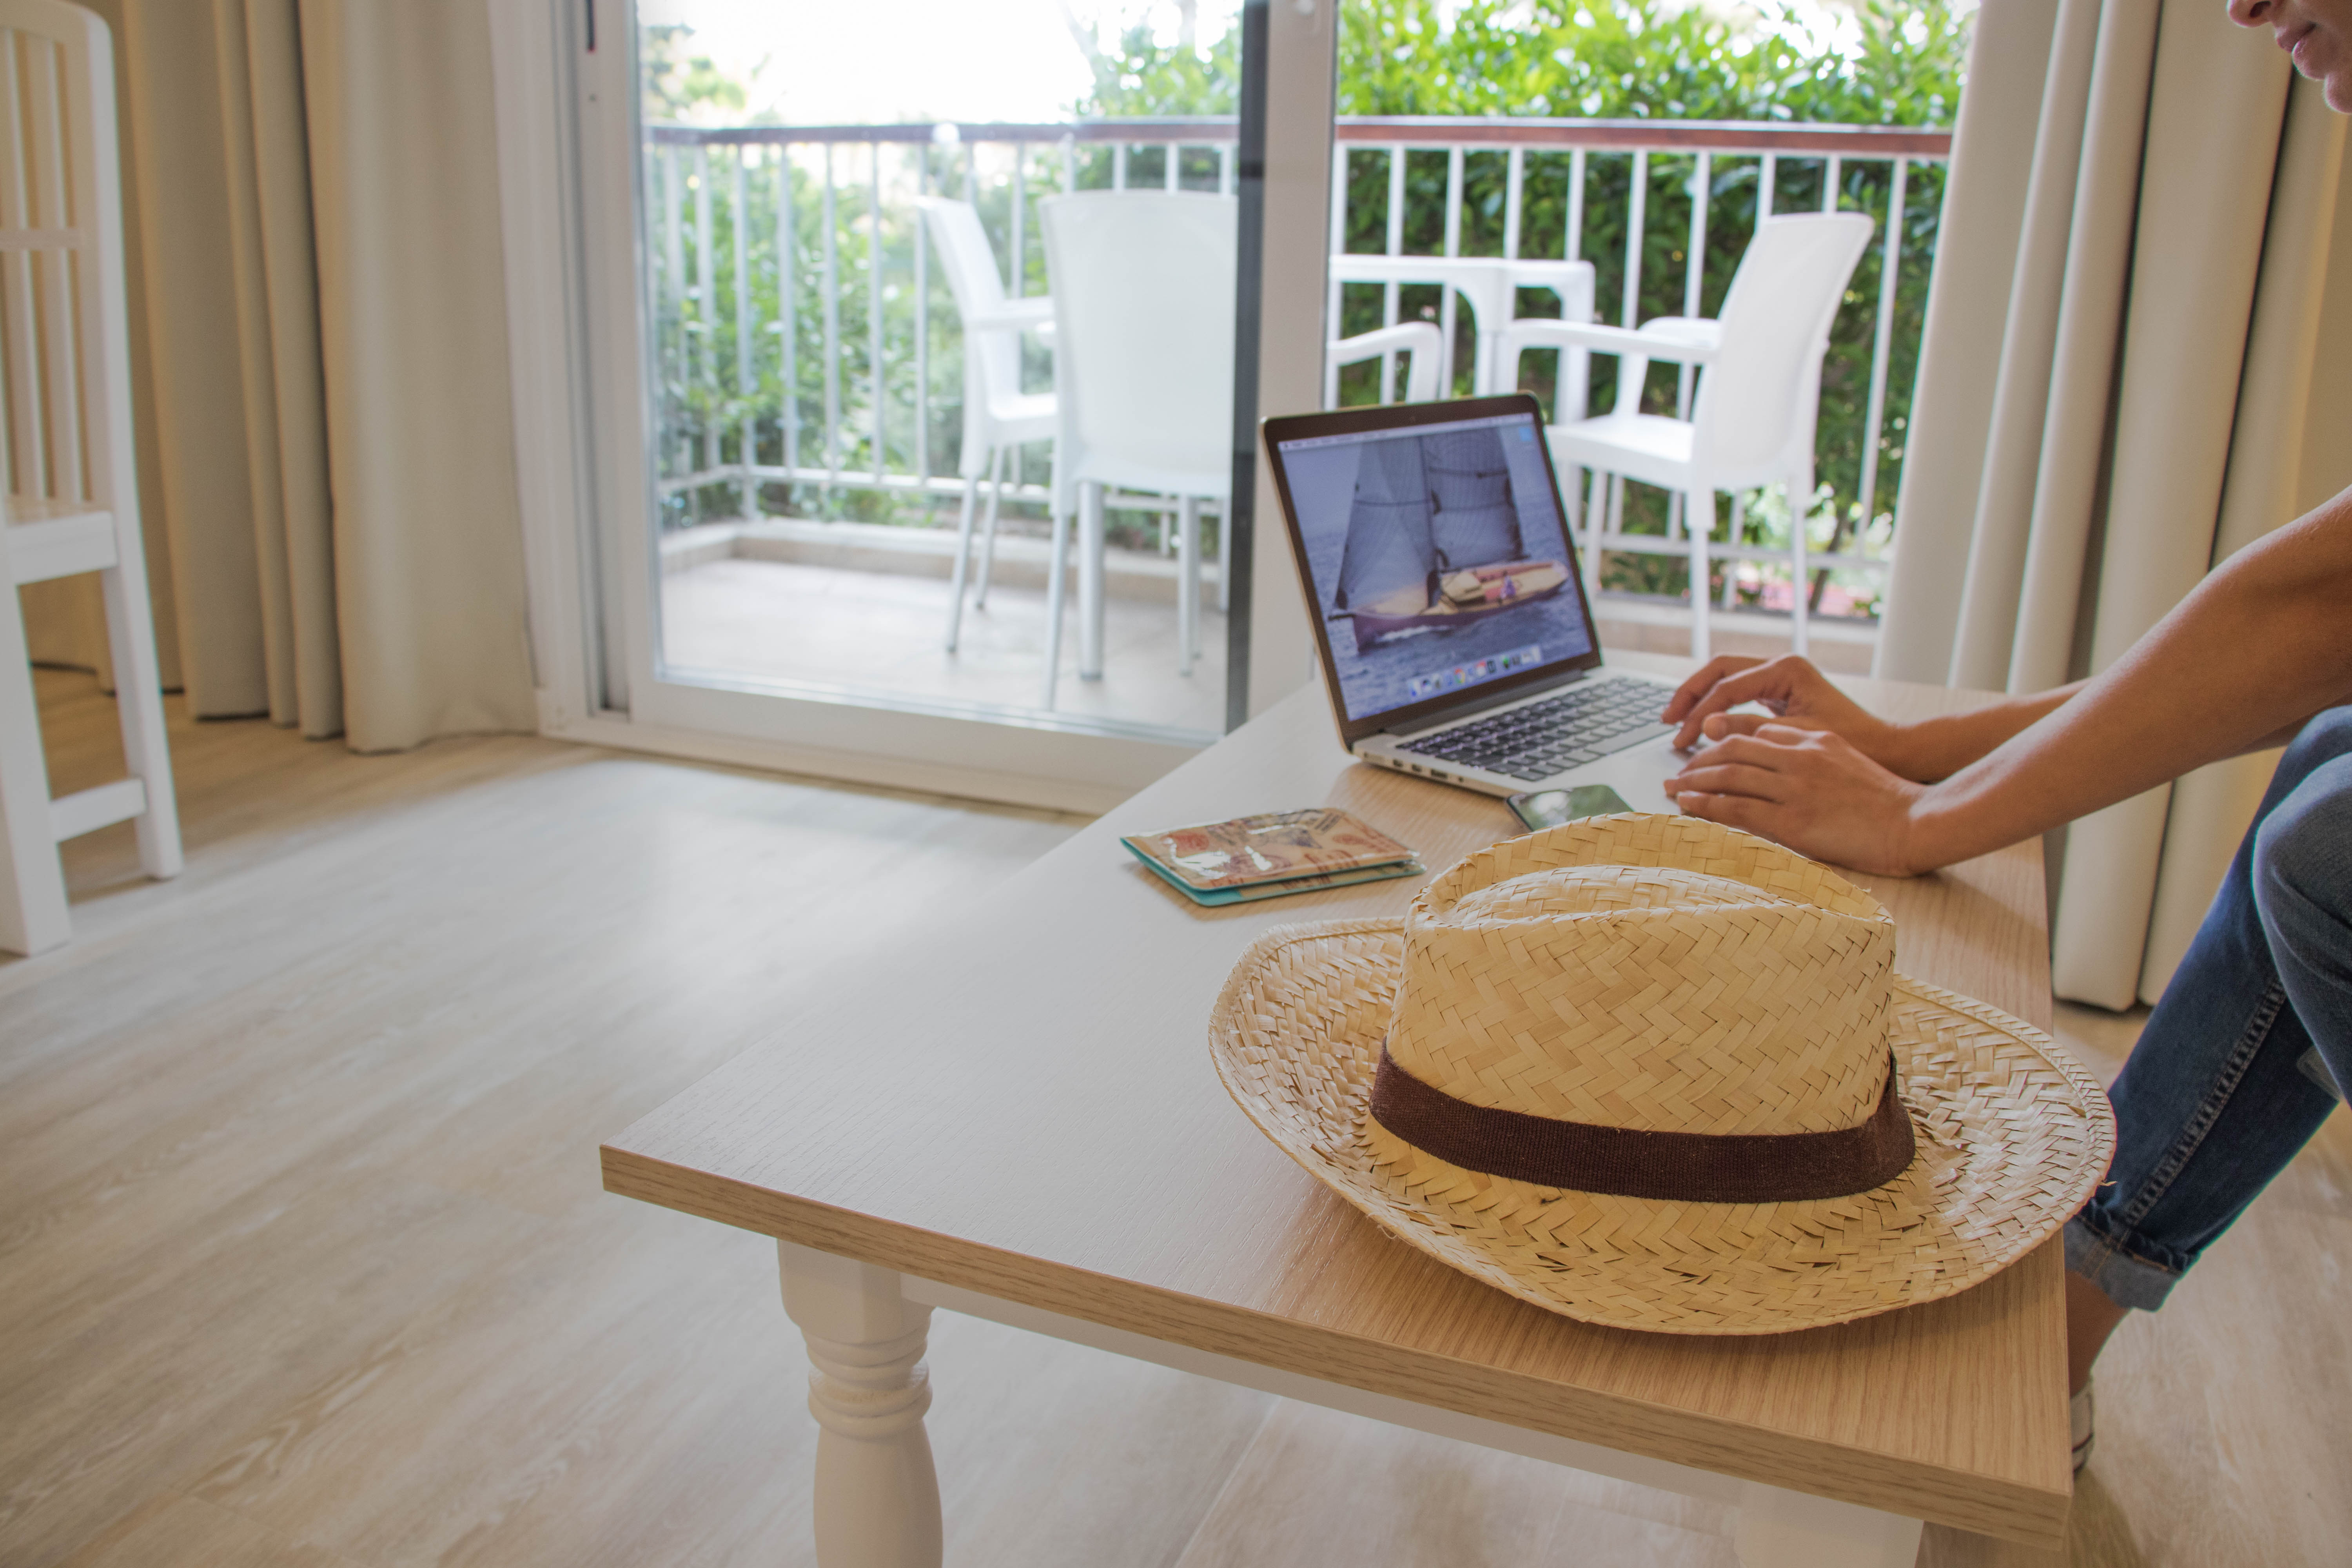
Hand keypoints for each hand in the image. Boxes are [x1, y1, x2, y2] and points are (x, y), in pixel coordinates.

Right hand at [1660, 655, 1905, 770]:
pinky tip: (1705, 727)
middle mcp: (1782, 665)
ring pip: (1727, 678)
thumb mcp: (1795, 739)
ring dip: (1700, 699)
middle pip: (1719, 670)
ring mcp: (1783, 676)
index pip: (1725, 685)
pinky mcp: (1783, 692)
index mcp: (1786, 669)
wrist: (1891, 750)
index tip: (1680, 738)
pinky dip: (1718, 707)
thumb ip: (1748, 729)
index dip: (1697, 712)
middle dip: (1689, 694)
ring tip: (1678, 723)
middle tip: (1667, 721)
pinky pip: (1740, 692)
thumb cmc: (1852, 745)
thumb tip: (1704, 725)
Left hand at [1663, 723, 1930, 875]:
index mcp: (1813, 738)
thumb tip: (1771, 758)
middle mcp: (1800, 757)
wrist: (1914, 823)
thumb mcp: (1842, 759)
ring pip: (1728, 775)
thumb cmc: (1882, 799)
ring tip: (1674, 788)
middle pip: (1732, 747)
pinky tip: (1688, 806)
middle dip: (1699, 758)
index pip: (1753, 730)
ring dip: (1694, 781)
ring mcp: (1795, 788)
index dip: (1720, 736)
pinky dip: (1706, 805)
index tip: (1702, 747)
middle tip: (1679, 770)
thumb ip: (1805, 751)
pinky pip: (1736, 809)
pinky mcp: (1793, 821)